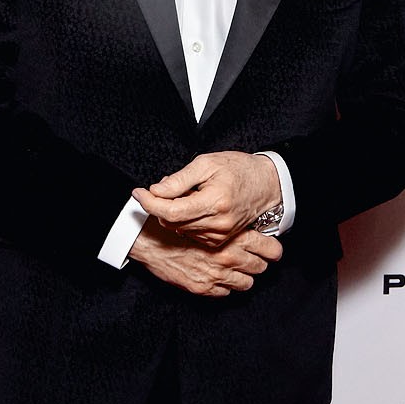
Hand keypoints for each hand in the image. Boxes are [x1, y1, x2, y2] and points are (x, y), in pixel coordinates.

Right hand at [127, 219, 281, 297]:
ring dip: (242, 276)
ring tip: (235, 269)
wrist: (149, 241)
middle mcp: (229, 258)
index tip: (271, 250)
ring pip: (247, 283)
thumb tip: (246, 220)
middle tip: (252, 258)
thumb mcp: (206, 213)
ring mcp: (217, 276)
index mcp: (233, 237)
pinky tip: (217, 276)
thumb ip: (228, 220)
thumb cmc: (177, 223)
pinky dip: (224, 286)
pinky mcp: (204, 288)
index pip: (270, 248)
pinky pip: (226, 293)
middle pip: (261, 267)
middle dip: (258, 262)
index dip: (272, 250)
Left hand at [131, 152, 281, 248]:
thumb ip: (179, 179)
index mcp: (215, 202)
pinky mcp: (219, 240)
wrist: (266, 185)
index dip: (149, 202)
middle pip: (172, 222)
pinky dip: (184, 220)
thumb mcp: (207, 163)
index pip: (171, 211)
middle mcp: (218, 224)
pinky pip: (190, 233)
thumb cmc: (239, 170)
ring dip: (173, 213)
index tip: (138, 192)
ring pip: (179, 229)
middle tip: (164, 187)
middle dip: (160, 205)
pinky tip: (193, 206)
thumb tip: (155, 190)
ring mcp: (219, 235)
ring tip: (185, 194)